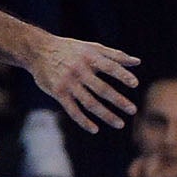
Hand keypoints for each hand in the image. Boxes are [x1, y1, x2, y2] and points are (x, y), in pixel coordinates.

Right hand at [26, 32, 140, 129]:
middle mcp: (79, 71)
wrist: (39, 51)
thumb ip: (116, 55)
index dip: (122, 75)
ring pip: (89, 102)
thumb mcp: (93, 47)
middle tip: (133, 110)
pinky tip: (95, 129)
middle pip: (101, 89)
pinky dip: (83, 121)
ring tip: (120, 123)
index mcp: (90, 58)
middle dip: (118, 100)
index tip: (135, 84)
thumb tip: (138, 62)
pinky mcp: (58, 93)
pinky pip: (72, 110)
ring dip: (105, 114)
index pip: (110, 67)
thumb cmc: (71, 49)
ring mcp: (68, 83)